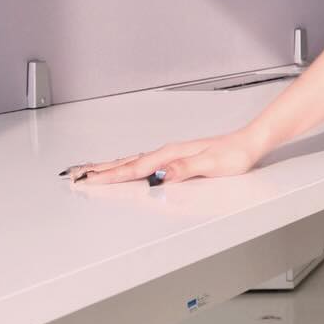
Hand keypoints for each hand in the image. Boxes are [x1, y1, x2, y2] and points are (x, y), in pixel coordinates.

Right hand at [63, 131, 264, 186]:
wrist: (249, 143)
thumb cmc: (234, 155)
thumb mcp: (211, 165)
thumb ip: (185, 169)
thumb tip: (162, 174)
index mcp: (169, 156)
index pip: (133, 169)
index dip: (108, 176)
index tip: (87, 181)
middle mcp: (166, 153)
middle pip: (125, 163)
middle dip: (99, 170)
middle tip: (74, 175)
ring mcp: (170, 154)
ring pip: (131, 161)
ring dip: (109, 166)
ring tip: (89, 170)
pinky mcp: (175, 157)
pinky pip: (143, 162)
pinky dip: (126, 164)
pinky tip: (124, 167)